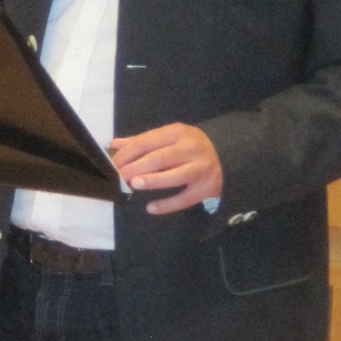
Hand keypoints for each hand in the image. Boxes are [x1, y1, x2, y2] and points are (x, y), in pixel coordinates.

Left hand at [109, 123, 223, 214]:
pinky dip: (167, 205)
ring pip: (175, 176)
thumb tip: (115, 144)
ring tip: (134, 184)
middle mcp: (191, 148)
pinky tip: (150, 208)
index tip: (112, 164)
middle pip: (159, 158)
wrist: (228, 155)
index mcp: (179, 132)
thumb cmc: (190, 146)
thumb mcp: (170, 137)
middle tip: (118, 177)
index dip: (128, 153)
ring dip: (153, 180)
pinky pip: (184, 199)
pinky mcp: (206, 189)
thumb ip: (142, 141)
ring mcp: (201, 169)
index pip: (147, 141)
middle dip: (136, 167)